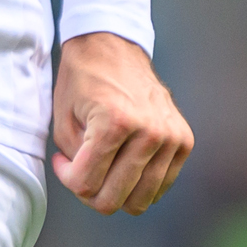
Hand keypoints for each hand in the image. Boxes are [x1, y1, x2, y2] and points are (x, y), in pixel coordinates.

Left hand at [50, 30, 190, 214]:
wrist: (113, 47)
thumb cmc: (83, 81)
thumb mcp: (63, 121)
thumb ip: (74, 163)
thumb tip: (91, 191)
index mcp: (116, 122)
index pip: (86, 184)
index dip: (68, 179)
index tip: (63, 162)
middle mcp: (150, 131)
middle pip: (114, 199)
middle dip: (90, 193)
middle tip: (82, 171)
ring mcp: (171, 137)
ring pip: (140, 200)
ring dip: (116, 191)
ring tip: (104, 168)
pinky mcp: (184, 141)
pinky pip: (161, 186)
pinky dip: (140, 184)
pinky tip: (124, 163)